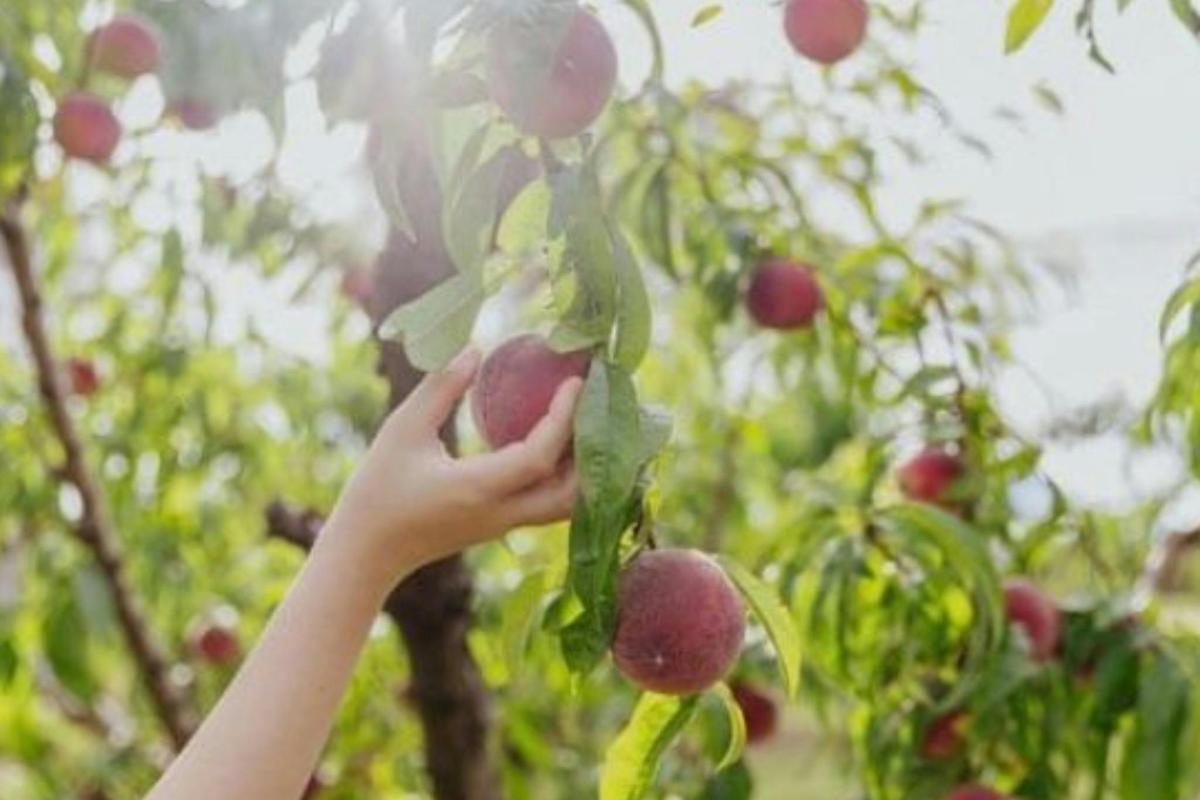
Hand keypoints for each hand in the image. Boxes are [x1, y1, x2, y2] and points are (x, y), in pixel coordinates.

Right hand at [315, 347, 582, 592]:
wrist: (367, 553)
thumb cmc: (377, 489)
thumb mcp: (402, 430)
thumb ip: (440, 388)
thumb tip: (475, 349)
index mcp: (477, 488)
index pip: (539, 456)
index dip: (564, 417)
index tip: (575, 380)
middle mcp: (501, 513)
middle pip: (572, 493)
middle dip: (592, 449)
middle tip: (594, 403)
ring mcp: (504, 525)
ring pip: (566, 505)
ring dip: (583, 467)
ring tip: (583, 420)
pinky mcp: (502, 527)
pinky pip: (548, 504)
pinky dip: (565, 477)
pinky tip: (558, 442)